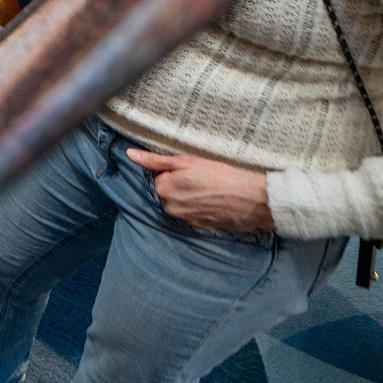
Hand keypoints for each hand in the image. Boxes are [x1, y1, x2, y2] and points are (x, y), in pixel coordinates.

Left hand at [127, 149, 271, 233]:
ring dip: (190, 198)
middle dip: (181, 187)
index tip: (192, 171)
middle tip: (202, 180)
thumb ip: (155, 160)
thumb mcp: (186, 162)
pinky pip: (192, 215)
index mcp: (164, 189)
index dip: (176, 173)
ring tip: (210, 191)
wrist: (252, 199)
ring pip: (180, 205)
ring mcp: (185, 220)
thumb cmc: (221, 175)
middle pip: (168, 193)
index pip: (160, 179)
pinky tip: (214, 202)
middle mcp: (170, 207)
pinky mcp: (199, 227)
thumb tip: (130, 154)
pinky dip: (200, 209)